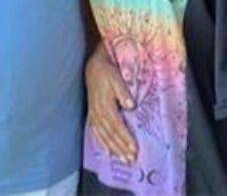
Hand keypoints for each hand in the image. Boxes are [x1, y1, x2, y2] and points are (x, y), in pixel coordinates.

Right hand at [85, 43, 136, 163]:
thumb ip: (123, 92)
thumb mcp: (116, 78)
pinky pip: (96, 133)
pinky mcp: (92, 115)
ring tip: (123, 160)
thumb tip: (131, 105)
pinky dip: (102, 144)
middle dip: (121, 148)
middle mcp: (98, 113)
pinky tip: (108, 152)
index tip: (134, 149)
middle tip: (131, 159)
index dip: (125, 138)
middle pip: (111, 135)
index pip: (117, 126)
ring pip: (104, 136)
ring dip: (114, 149)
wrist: (92, 67)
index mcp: (105, 105)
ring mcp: (94, 115)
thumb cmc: (106, 72)